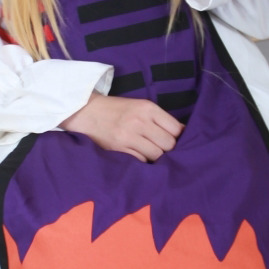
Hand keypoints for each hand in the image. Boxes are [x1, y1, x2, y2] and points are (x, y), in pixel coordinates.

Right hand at [60, 91, 182, 161]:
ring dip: (156, 157)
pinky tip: (138, 155)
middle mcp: (140, 122)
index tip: (174, 140)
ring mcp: (128, 137)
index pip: (176, 129)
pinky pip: (141, 161)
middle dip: (168, 149)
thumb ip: (159, 119)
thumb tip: (182, 133)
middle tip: (162, 148)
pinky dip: (143, 161)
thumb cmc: (117, 110)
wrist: (86, 112)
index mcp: (148, 108)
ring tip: (150, 153)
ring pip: (157, 155)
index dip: (178, 137)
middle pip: (169, 144)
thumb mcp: (140, 106)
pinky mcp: (119, 150)